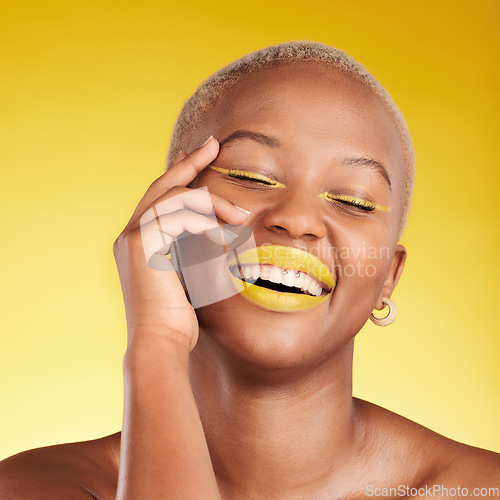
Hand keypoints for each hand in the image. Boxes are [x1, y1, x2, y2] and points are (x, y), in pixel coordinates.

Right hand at [113, 137, 248, 351]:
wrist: (162, 342)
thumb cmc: (178, 316)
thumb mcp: (187, 275)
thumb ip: (191, 249)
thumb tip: (216, 231)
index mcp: (141, 239)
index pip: (162, 197)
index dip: (182, 173)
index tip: (204, 155)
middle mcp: (131, 233)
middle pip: (163, 185)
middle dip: (190, 162)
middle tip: (215, 145)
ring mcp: (132, 236)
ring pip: (174, 198)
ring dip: (211, 202)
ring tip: (241, 216)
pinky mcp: (139, 243)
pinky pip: (177, 216)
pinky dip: (205, 222)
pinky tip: (225, 236)